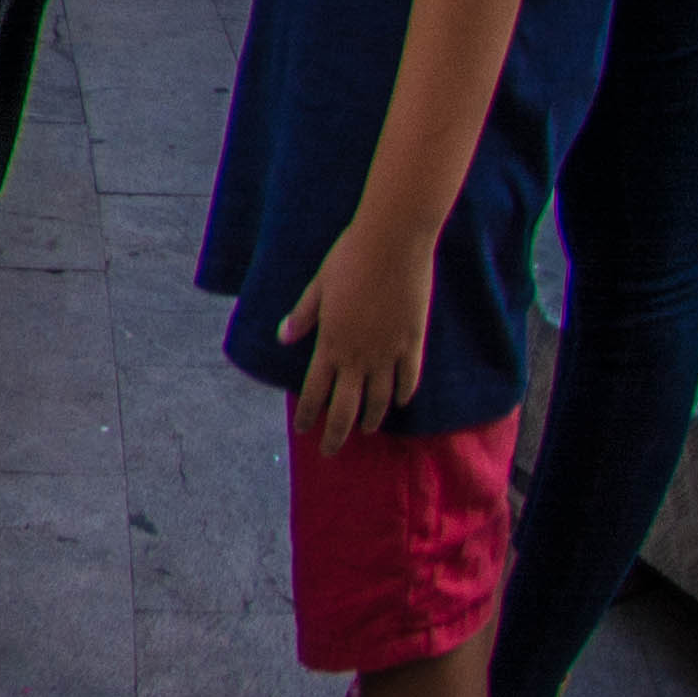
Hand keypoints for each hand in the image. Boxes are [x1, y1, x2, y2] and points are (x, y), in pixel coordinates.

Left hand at [277, 213, 436, 454]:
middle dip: (337, 431)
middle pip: (346, 406)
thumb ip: (303, 316)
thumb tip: (283, 338)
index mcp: (330, 342)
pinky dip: (404, 394)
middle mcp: (359, 354)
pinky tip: (400, 404)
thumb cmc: (348, 259)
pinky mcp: (414, 342)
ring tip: (366, 430)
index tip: (303, 431)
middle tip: (331, 451)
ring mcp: (389, 351)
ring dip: (371, 417)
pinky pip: (410, 378)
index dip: (309, 413)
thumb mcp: (318, 285)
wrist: (393, 245)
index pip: (315, 390)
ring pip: (381, 398)